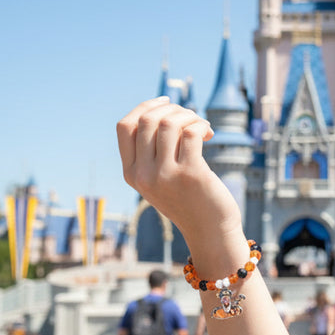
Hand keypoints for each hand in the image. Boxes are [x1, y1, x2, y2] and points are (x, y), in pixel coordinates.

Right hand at [117, 97, 244, 258]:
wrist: (210, 231)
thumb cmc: (188, 200)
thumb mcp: (160, 179)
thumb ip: (152, 152)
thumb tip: (161, 110)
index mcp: (131, 173)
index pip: (125, 127)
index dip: (145, 107)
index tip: (167, 102)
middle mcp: (143, 175)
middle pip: (148, 120)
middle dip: (173, 109)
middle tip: (191, 117)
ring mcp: (165, 175)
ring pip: (169, 123)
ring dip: (190, 115)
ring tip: (202, 125)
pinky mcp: (190, 174)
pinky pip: (191, 133)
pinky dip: (201, 125)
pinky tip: (209, 134)